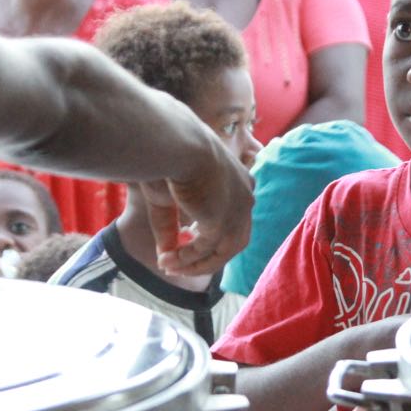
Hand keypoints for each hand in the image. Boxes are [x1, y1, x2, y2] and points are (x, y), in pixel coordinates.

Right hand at [142, 140, 253, 275]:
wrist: (175, 142)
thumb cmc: (168, 158)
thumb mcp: (167, 196)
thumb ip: (168, 226)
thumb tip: (165, 256)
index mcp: (238, 180)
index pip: (233, 215)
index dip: (210, 234)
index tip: (183, 241)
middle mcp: (245, 195)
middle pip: (234, 239)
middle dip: (206, 256)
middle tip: (177, 265)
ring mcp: (238, 210)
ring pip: (224, 251)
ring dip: (196, 264)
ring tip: (169, 268)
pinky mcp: (224, 221)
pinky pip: (206, 251)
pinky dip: (187, 260)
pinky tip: (167, 261)